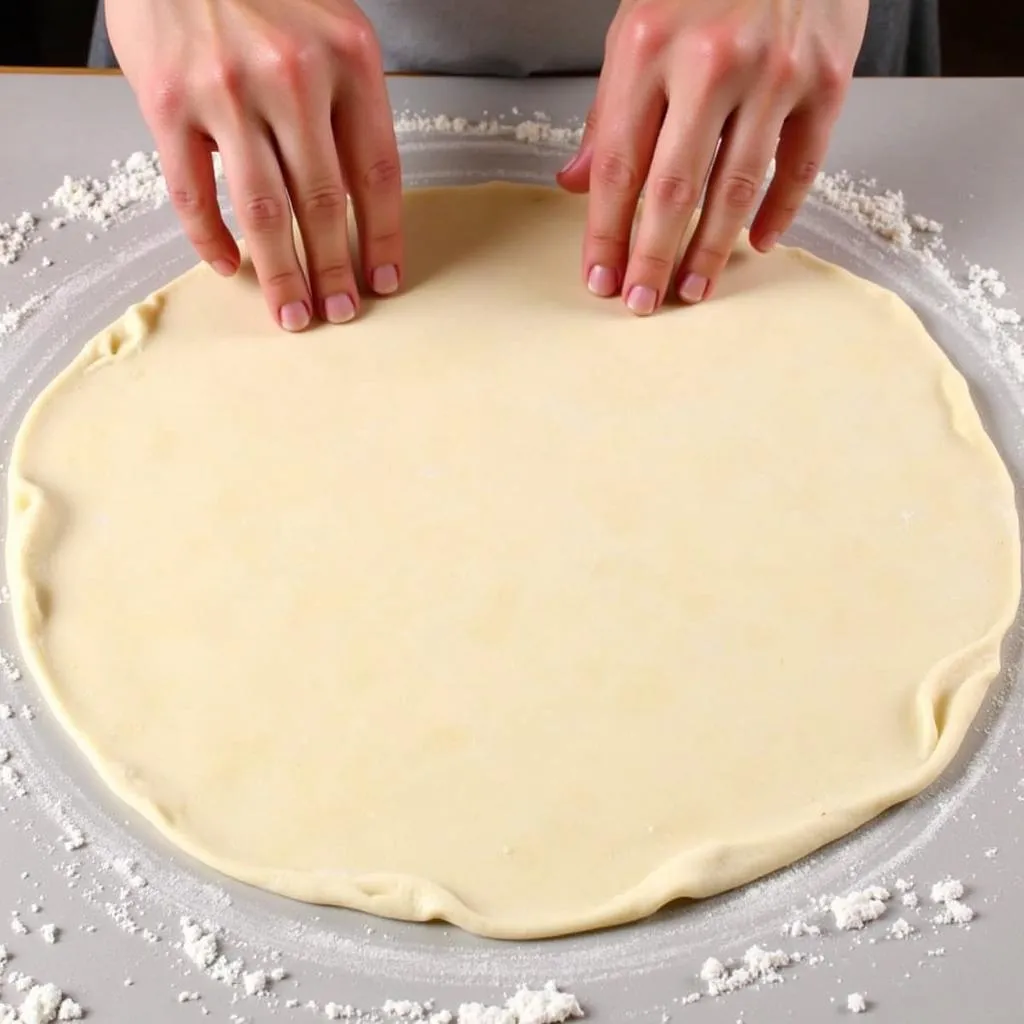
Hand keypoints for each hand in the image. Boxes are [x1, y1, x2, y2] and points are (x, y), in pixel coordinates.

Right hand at [107, 0, 401, 330]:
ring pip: (264, 211)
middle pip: (325, 202)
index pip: (378, 173)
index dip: (384, 237)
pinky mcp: (168, 103)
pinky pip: (193, 193)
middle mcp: (292, 77)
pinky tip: (229, 265)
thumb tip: (360, 196)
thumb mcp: (330, 27)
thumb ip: (347, 103)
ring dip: (282, 274)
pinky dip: (211, 239)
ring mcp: (227, 92)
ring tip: (293, 314)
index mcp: (348, 58)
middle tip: (339, 313)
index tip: (385, 280)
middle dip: (335, 270)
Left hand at [557, 0, 867, 314]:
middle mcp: (712, 61)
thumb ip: (609, 110)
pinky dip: (780, 210)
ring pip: (737, 186)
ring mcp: (775, 72)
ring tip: (693, 287)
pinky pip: (801, 164)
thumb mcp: (637, 27)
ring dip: (711, 248)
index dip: (606, 232)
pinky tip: (759, 241)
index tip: (599, 278)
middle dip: (652, 256)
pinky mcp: (827, 78)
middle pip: (674, 188)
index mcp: (649, 47)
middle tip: (642, 302)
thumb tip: (579, 183)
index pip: (619, 165)